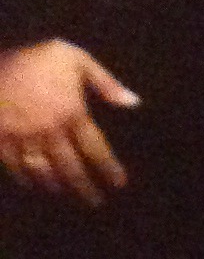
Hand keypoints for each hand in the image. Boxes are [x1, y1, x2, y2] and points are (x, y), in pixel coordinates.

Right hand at [0, 40, 139, 206]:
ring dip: (55, 185)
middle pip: (70, 167)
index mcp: (72, 113)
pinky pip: (13, 165)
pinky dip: (24, 178)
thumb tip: (134, 103)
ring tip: (65, 193)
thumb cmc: (39, 56)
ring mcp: (21, 137)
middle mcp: (49, 131)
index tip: (119, 184)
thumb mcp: (79, 60)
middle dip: (84, 187)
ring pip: (41, 171)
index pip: (96, 149)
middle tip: (95, 202)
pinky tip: (33, 184)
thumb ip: (107, 84)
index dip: (109, 168)